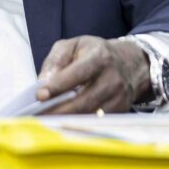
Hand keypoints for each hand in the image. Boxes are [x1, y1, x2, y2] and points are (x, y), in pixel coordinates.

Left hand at [36, 36, 152, 114]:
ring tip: (46, 120)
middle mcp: (112, 79)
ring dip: (66, 120)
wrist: (130, 63)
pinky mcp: (120, 111)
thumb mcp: (73, 45)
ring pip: (89, 115)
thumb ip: (56, 60)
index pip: (77, 74)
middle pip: (83, 101)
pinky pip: (96, 123)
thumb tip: (43, 81)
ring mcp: (119, 97)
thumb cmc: (95, 53)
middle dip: (58, 110)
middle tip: (37, 115)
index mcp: (99, 57)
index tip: (40, 96)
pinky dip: (78, 124)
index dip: (57, 86)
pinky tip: (63, 122)